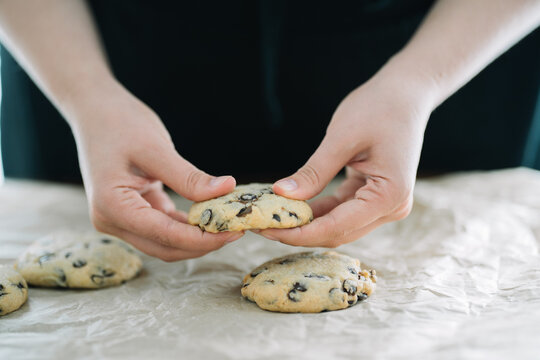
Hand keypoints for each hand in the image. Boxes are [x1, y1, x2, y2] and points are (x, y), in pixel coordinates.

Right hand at [68, 80, 242, 260]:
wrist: (96, 110)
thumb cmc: (120, 123)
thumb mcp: (156, 149)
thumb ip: (189, 177)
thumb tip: (226, 189)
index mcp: (112, 207)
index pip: (165, 235)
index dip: (202, 239)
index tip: (233, 232)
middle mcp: (111, 220)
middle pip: (165, 247)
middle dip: (202, 243)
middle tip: (236, 230)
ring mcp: (119, 219)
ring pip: (165, 242)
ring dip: (196, 237)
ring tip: (227, 223)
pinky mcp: (131, 211)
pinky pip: (163, 228)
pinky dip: (186, 226)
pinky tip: (210, 216)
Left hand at [260, 72, 435, 246]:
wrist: (405, 94)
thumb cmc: (378, 108)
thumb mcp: (341, 139)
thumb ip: (313, 172)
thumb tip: (280, 194)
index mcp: (389, 195)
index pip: (337, 227)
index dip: (299, 233)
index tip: (266, 228)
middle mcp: (392, 208)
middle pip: (337, 232)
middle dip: (299, 231)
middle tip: (260, 224)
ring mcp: (385, 205)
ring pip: (338, 226)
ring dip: (306, 224)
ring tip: (271, 216)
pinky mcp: (375, 197)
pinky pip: (341, 212)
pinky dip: (317, 211)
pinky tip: (291, 206)